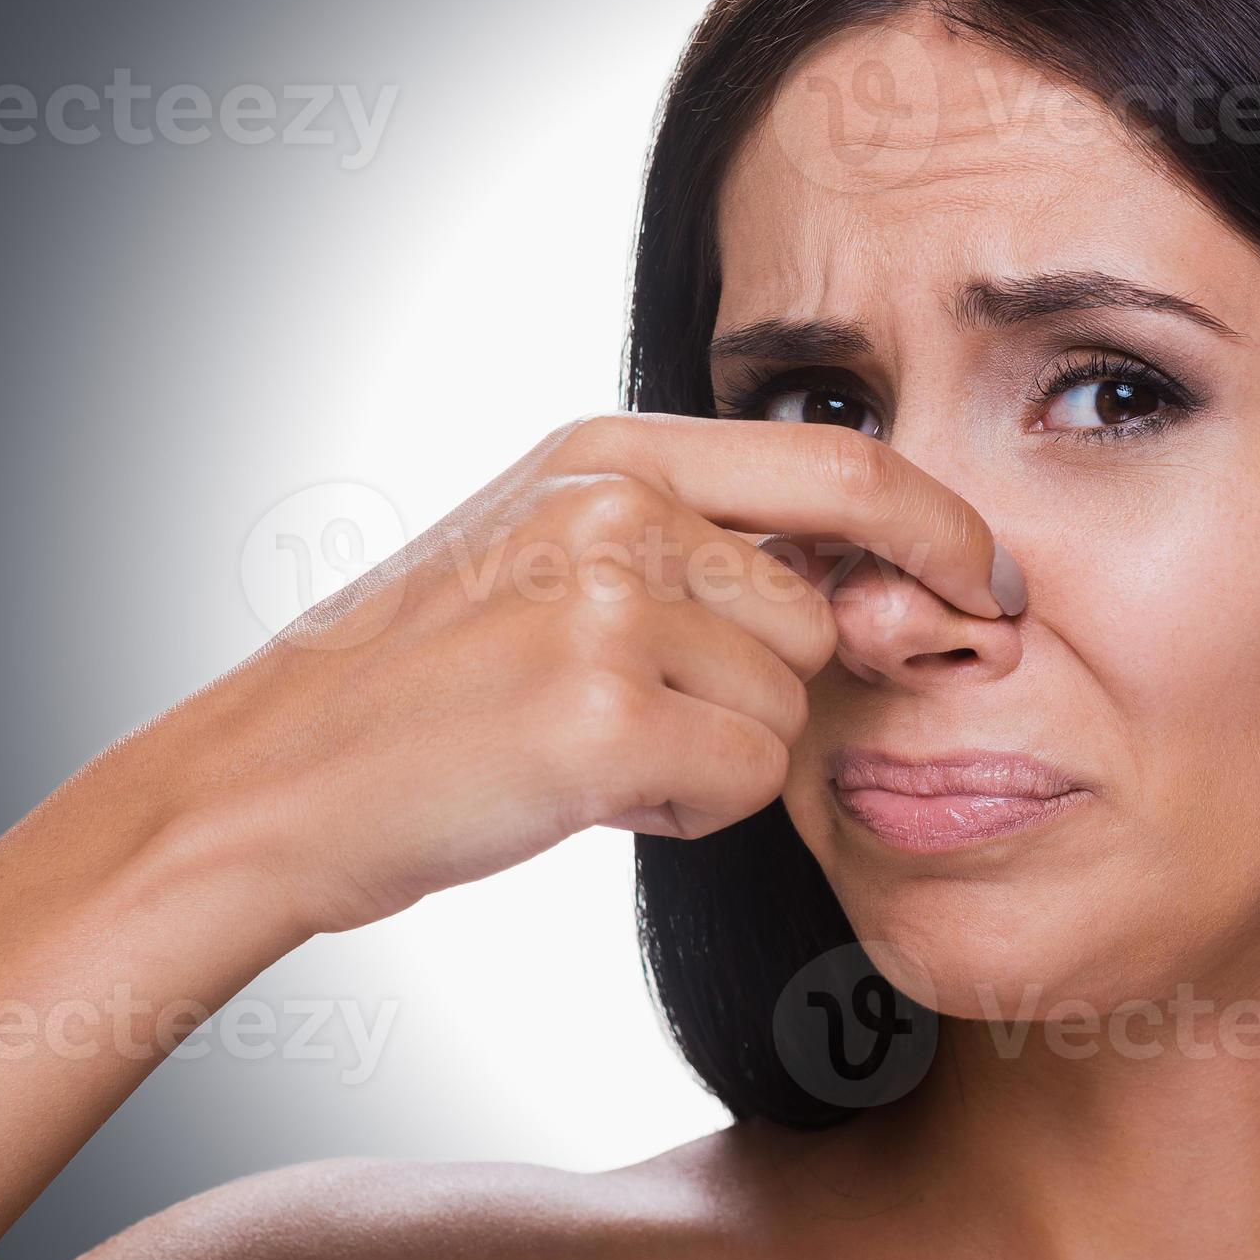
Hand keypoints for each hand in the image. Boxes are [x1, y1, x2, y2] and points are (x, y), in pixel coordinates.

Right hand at [143, 413, 1017, 938]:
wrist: (271, 786)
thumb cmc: (415, 689)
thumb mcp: (541, 553)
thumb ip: (691, 539)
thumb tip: (873, 576)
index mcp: (607, 451)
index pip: (845, 461)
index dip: (941, 526)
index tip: (988, 581)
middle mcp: (616, 507)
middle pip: (818, 616)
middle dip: (763, 690)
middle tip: (631, 712)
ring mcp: (608, 604)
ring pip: (787, 709)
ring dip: (714, 754)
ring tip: (583, 746)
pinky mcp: (603, 714)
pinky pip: (745, 780)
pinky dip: (684, 808)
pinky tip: (579, 790)